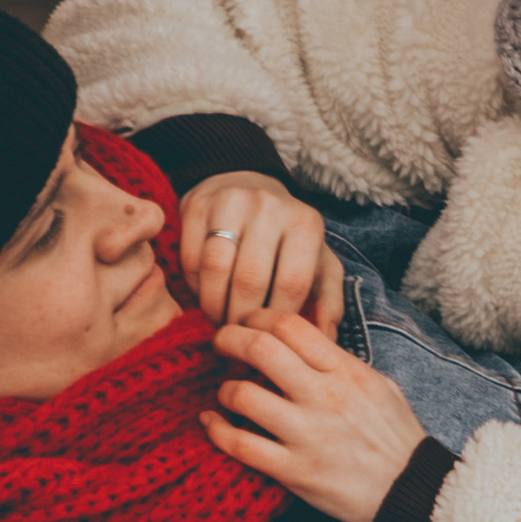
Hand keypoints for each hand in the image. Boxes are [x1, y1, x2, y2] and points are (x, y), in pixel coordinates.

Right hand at [177, 173, 344, 330]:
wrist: (247, 184)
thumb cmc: (286, 235)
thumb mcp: (318, 260)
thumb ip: (329, 299)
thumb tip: (328, 337)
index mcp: (305, 223)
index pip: (292, 284)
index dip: (275, 318)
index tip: (268, 335)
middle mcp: (270, 207)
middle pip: (250, 280)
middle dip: (241, 318)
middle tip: (238, 333)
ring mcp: (231, 202)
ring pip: (216, 269)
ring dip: (213, 305)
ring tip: (219, 319)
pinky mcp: (197, 204)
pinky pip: (191, 258)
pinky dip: (195, 285)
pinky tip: (205, 294)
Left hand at [205, 309, 429, 521]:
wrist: (412, 494)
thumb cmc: (396, 439)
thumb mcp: (381, 387)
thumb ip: (342, 363)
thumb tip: (307, 344)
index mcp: (347, 371)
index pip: (290, 325)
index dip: (259, 316)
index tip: (248, 322)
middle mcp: (325, 397)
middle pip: (260, 348)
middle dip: (229, 338)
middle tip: (220, 343)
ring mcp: (307, 435)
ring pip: (243, 395)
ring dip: (224, 389)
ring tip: (225, 391)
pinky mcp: (295, 471)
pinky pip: (241, 445)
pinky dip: (217, 430)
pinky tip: (211, 422)